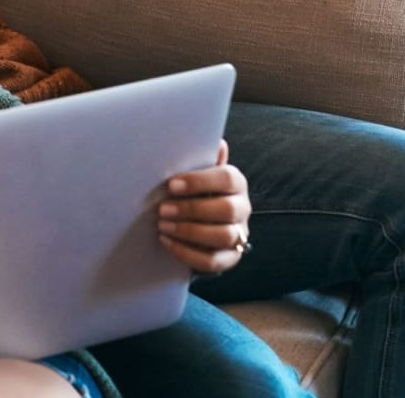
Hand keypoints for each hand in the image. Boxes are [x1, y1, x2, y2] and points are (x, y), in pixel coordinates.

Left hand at [157, 140, 252, 274]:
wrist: (199, 222)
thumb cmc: (194, 191)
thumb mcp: (196, 174)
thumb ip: (202, 160)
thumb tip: (218, 142)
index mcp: (236, 183)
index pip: (227, 179)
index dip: (200, 182)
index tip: (171, 185)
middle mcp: (242, 208)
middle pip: (226, 209)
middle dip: (192, 210)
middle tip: (163, 209)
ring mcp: (239, 235)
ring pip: (222, 236)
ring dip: (189, 231)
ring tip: (163, 226)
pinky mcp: (230, 257)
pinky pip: (213, 261)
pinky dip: (187, 252)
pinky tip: (166, 241)